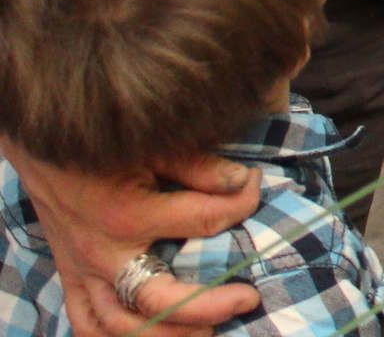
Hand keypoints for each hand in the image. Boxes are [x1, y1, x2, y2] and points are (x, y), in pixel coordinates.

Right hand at [8, 149, 261, 335]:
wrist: (44, 151)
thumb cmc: (105, 148)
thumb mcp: (154, 148)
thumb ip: (198, 166)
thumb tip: (244, 183)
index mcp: (129, 214)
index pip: (203, 219)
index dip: (242, 204)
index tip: (256, 188)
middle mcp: (104, 254)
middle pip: (157, 298)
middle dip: (207, 306)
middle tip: (248, 299)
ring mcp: (84, 274)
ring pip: (120, 326)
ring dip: (166, 336)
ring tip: (208, 334)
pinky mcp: (71, 281)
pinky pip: (87, 325)